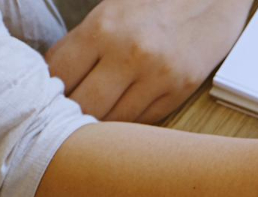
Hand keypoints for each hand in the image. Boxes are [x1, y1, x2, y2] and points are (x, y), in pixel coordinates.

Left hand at [45, 0, 253, 122]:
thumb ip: (82, 44)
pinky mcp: (179, 91)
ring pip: (114, 120)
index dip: (48, 90)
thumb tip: (52, 79)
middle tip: (67, 116)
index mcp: (103, 28)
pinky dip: (129, 121)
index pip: (59, 75)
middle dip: (71, 114)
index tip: (48, 96)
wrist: (209, 0)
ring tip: (95, 119)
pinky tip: (123, 113)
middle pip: (84, 105)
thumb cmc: (152, 5)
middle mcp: (129, 53)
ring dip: (101, 123)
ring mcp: (157, 76)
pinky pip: (143, 120)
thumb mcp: (109, 12)